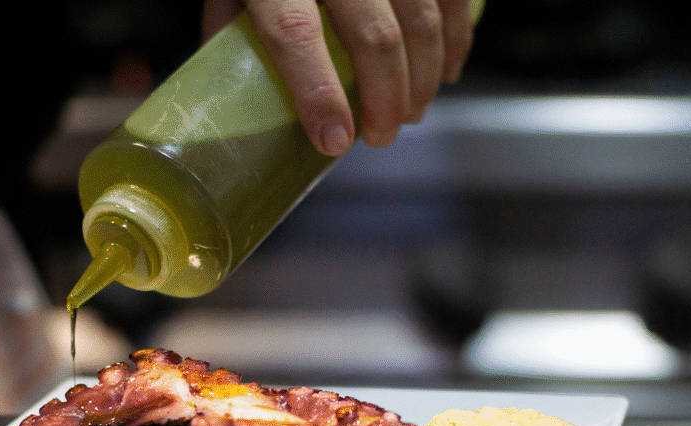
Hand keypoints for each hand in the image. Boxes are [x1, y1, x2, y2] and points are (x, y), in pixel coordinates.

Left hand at [202, 0, 475, 156]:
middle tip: (379, 136)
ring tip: (409, 114)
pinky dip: (456, 42)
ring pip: (422, 21)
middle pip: (375, 35)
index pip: (294, 31)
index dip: (317, 92)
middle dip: (385, 101)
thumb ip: (234, 30)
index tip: (334, 139)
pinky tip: (445, 73)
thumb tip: (244, 104)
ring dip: (423, 81)